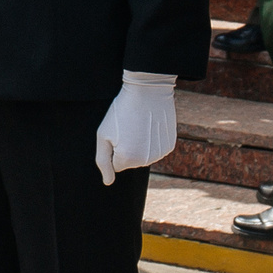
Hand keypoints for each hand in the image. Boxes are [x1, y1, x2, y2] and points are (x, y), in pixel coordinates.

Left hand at [92, 70, 177, 185]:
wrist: (148, 90)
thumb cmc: (121, 111)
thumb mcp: (103, 134)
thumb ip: (103, 161)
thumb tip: (108, 182)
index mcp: (127, 159)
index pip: (116, 165)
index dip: (114, 147)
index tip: (118, 132)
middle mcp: (145, 161)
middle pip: (131, 161)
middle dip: (127, 147)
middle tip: (129, 126)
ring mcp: (160, 153)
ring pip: (144, 156)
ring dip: (141, 144)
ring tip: (140, 124)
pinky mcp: (170, 145)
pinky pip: (156, 149)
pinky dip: (153, 140)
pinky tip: (151, 125)